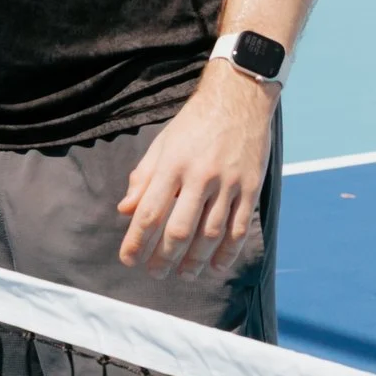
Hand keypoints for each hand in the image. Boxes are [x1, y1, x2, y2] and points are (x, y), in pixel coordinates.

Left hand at [117, 65, 275, 277]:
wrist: (237, 101)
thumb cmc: (193, 124)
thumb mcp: (161, 145)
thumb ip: (143, 178)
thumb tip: (124, 210)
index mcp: (172, 165)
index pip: (149, 212)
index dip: (137, 240)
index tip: (128, 259)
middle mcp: (199, 177)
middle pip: (179, 229)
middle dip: (164, 257)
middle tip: (155, 273)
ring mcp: (228, 184)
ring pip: (210, 234)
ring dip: (195, 260)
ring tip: (183, 275)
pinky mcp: (251, 189)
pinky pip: (239, 228)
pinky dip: (228, 252)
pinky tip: (215, 266)